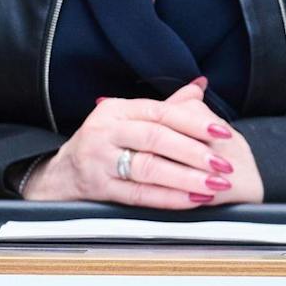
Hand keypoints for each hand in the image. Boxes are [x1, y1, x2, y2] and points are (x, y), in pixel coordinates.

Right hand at [22, 79, 258, 208]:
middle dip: (195, 152)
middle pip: (156, 139)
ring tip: (214, 183)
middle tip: (224, 163)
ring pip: (149, 168)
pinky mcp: (99, 188)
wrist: (61, 174)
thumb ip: (167, 106)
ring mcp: (100, 161)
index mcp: (117, 110)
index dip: (194, 122)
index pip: (161, 112)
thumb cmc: (103, 143)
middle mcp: (106, 131)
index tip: (223, 132)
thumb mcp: (128, 119)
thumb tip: (200, 86)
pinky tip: (192, 200)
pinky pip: (138, 194)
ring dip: (186, 178)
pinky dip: (168, 198)